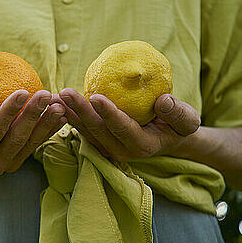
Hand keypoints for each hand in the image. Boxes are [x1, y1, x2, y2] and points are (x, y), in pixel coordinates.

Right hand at [0, 90, 66, 175]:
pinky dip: (49, 128)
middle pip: (16, 138)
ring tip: (59, 103)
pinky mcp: (19, 160)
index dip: (8, 112)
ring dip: (47, 123)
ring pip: (31, 143)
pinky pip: (36, 143)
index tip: (22, 91)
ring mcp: (8, 165)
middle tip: (45, 94)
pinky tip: (62, 113)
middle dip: (33, 116)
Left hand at [58, 88, 200, 161]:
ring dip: (68, 112)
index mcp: (141, 145)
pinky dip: (67, 115)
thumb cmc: (176, 124)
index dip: (109, 113)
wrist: (164, 136)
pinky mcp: (96, 143)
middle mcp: (120, 151)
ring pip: (84, 130)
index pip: (122, 128)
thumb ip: (178, 113)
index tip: (96, 96)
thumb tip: (164, 100)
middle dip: (80, 110)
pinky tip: (55, 101)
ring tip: (54, 96)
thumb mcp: (187, 120)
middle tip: (66, 92)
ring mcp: (106, 149)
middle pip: (97, 129)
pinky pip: (80, 128)